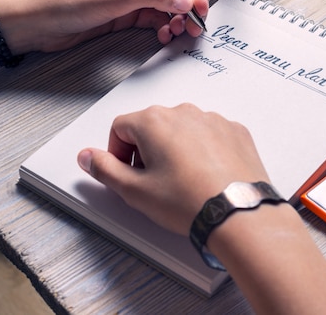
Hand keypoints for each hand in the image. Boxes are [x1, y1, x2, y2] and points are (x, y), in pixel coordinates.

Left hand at [0, 0, 210, 53]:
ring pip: (167, 7)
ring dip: (177, 20)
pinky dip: (163, 28)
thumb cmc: (62, 0)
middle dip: (189, 6)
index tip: (200, 6)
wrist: (35, 23)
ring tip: (177, 32)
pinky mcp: (125, 15)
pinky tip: (163, 35)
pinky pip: (155, 20)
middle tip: (196, 25)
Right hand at [77, 103, 270, 234]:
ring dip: (176, 149)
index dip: (117, 152)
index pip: (120, 127)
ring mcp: (212, 120)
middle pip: (152, 126)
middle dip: (146, 151)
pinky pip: (210, 135)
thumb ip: (104, 169)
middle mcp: (184, 113)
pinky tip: (205, 175)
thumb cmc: (190, 201)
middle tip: (153, 181)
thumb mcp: (134, 191)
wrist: (237, 211)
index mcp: (154, 121)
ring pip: (182, 130)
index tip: (126, 172)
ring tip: (182, 181)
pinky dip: (204, 150)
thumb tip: (88, 157)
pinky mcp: (234, 131)